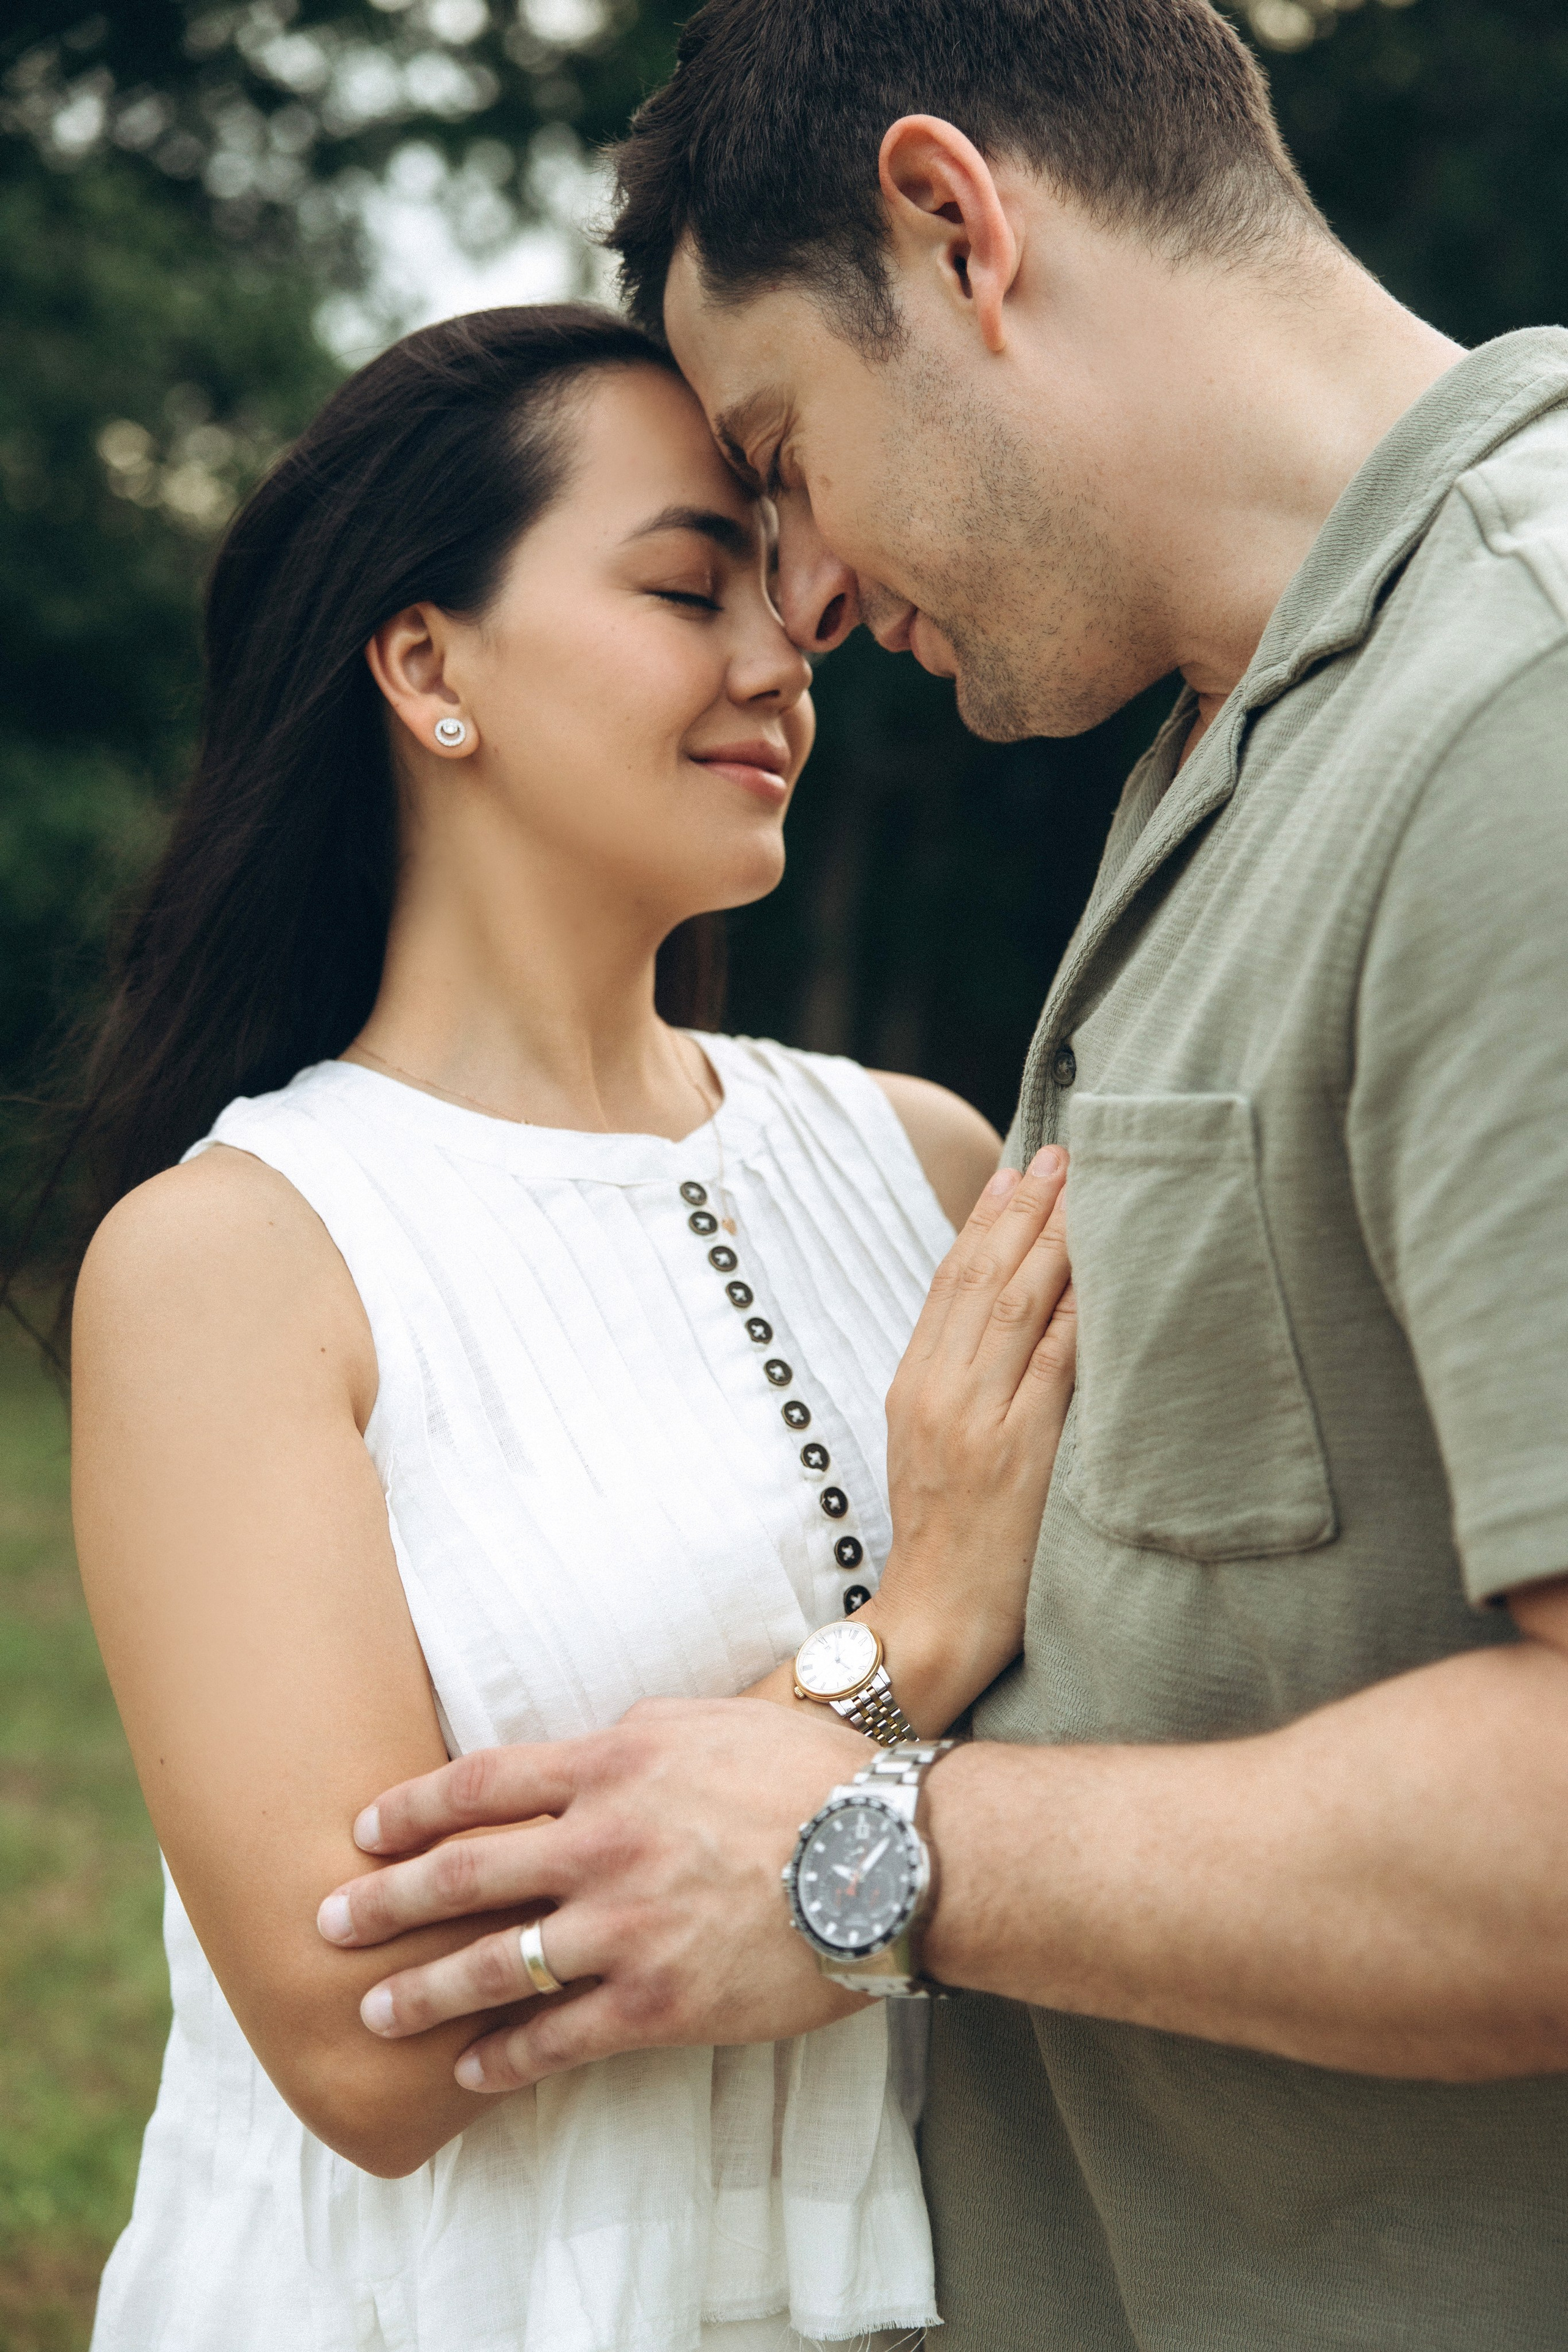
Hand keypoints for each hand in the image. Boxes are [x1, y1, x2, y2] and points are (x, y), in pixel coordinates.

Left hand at [317, 1697, 873, 2089]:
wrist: (890, 1855)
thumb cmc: (811, 1777)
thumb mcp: (708, 1723)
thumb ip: (630, 1740)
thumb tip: (577, 1756)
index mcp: (613, 1765)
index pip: (481, 1785)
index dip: (411, 1810)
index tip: (364, 1830)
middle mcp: (603, 1844)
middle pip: (464, 1875)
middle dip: (385, 1902)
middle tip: (328, 1922)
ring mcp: (626, 1927)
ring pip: (495, 1966)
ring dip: (425, 1991)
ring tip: (376, 2009)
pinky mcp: (660, 2002)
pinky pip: (560, 2037)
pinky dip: (505, 2057)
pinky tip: (471, 2069)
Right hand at [865, 1146, 1074, 1729]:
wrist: (933, 1620)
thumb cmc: (944, 1541)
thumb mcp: (927, 1450)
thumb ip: (956, 1386)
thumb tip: (997, 1327)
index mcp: (913, 1387)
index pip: (951, 1285)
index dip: (986, 1222)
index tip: (1019, 1172)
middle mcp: (940, 1394)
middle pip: (983, 1281)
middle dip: (1025, 1212)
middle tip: (1063, 1155)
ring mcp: (978, 1420)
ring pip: (1017, 1308)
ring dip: (1055, 1241)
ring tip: (1085, 1189)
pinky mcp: (1019, 1452)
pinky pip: (1054, 1364)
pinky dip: (1079, 1310)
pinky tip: (1103, 1272)